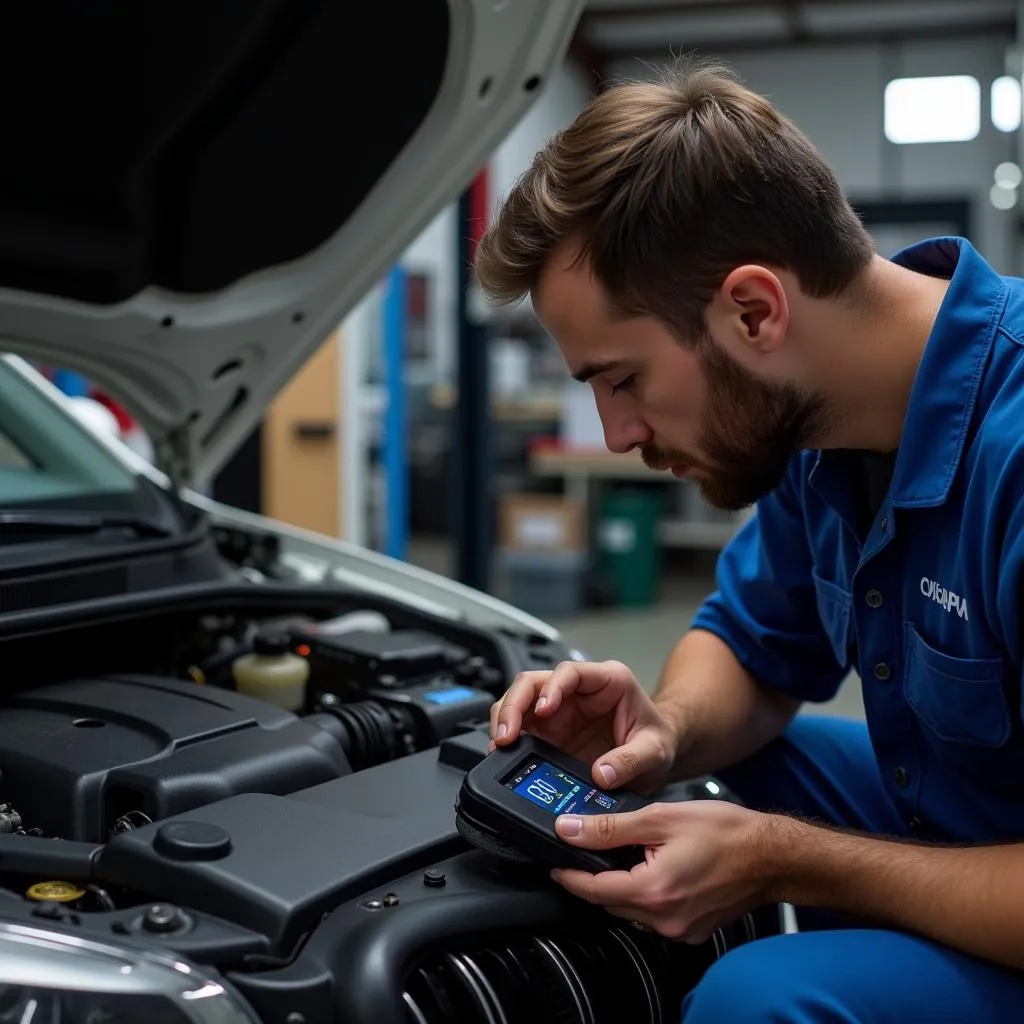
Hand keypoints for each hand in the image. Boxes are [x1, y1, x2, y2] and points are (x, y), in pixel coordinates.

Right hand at [489, 660, 678, 793]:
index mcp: (607, 681)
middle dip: (515, 704)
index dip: (552, 688)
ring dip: (505, 718)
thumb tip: (601, 773)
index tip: (544, 710)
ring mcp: (560, 710)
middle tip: (507, 734)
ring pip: (520, 700)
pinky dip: (508, 736)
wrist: (657, 757)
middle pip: (534, 682)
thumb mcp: (654, 751)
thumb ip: (631, 761)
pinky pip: (521, 726)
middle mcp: (578, 690)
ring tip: (500, 744)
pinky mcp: (549, 731)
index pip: (570, 672)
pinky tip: (503, 751)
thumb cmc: (658, 740)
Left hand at [550, 800, 781, 942]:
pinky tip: (652, 870)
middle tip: (587, 850)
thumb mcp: (660, 818)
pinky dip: (645, 895)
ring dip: (621, 885)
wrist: (772, 856)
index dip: (568, 875)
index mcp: (653, 890)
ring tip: (625, 855)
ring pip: (630, 910)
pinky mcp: (692, 931)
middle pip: (609, 901)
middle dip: (594, 877)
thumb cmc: (726, 832)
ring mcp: (680, 929)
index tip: (554, 863)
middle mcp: (664, 919)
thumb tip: (570, 829)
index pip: (592, 889)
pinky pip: (653, 916)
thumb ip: (610, 827)